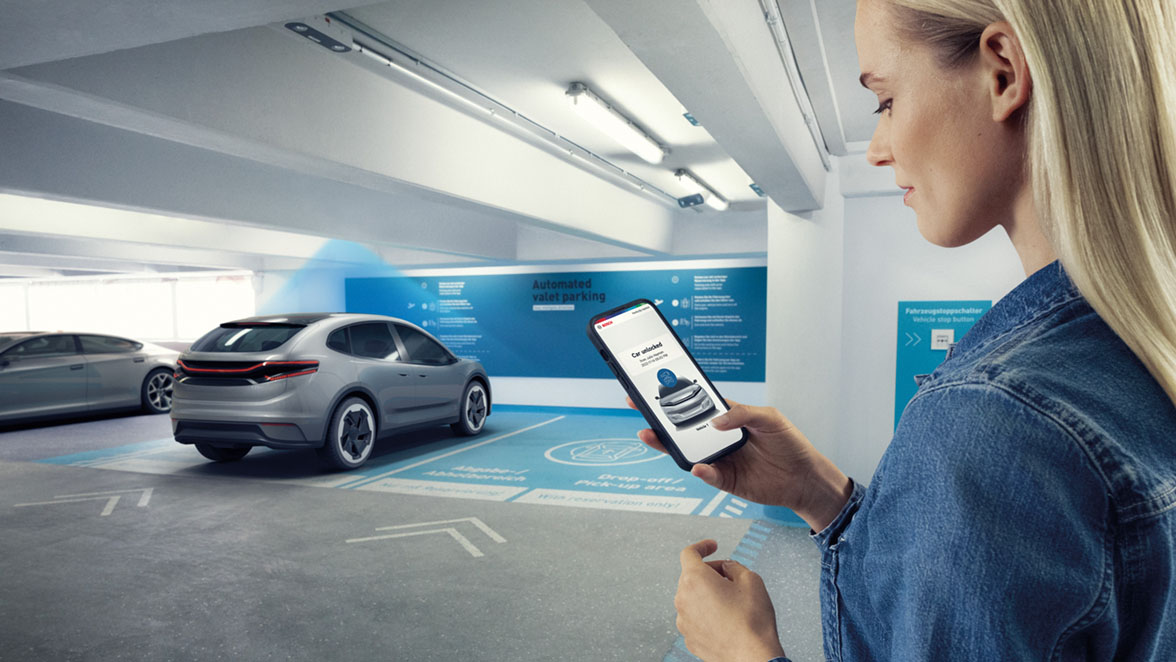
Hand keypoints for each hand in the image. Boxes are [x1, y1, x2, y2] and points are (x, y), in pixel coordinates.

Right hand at [629, 397, 851, 530]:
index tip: (654, 387)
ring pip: (686, 452)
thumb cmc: (789, 443)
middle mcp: (717, 438)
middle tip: (638, 408)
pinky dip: (700, 471)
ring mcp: (718, 459)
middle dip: (659, 419)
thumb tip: (716, 421)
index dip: (676, 397)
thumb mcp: (769, 418)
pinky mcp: (724, 481)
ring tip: (650, 436)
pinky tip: (696, 466)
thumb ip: (742, 414)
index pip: (696, 404)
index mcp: (727, 419)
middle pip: (682, 428)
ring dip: (667, 446)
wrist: (804, 477)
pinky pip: (706, 475)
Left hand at [675, 539, 785, 661]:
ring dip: (707, 594)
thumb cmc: (752, 620)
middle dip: (710, 572)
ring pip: (692, 597)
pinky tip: (725, 620)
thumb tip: (726, 568)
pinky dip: (706, 613)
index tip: (713, 546)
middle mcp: (683, 599)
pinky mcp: (689, 638)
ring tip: (731, 603)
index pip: (689, 553)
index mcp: (695, 579)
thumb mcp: (751, 580)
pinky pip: (695, 617)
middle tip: (731, 579)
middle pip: (691, 575)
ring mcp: (683, 620)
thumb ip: (733, 566)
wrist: (752, 657)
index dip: (703, 546)